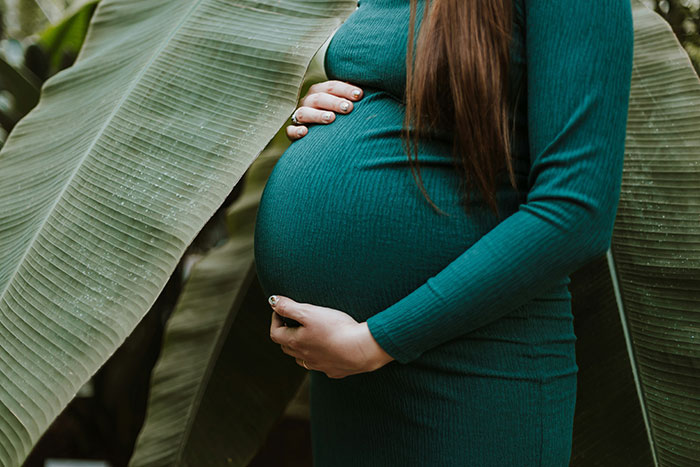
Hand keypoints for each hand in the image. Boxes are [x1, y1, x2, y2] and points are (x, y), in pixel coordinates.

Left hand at [268, 295, 393, 377]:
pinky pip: (321, 365)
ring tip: (308, 335)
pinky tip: (328, 350)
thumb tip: (273, 301)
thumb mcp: (309, 312)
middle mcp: (304, 357)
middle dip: (286, 333)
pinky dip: (319, 357)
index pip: (275, 333)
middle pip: (286, 347)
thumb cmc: (335, 329)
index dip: (276, 319)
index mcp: (296, 342)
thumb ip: (289, 307)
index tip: (281, 309)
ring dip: (301, 347)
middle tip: (293, 321)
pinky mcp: (334, 370)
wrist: (361, 349)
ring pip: (302, 358)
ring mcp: (319, 366)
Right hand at [286, 80, 363, 140]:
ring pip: (304, 112)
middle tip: (348, 108)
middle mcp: (308, 102)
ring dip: (317, 114)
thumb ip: (351, 97)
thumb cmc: (333, 114)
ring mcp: (299, 116)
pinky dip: (296, 131)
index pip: (332, 86)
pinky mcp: (292, 131)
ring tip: (331, 118)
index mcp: (320, 92)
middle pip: (319, 98)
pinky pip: (291, 130)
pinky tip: (305, 132)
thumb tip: (370, 87)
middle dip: (334, 102)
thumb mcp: (341, 104)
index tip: (360, 95)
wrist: (315, 136)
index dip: (345, 89)